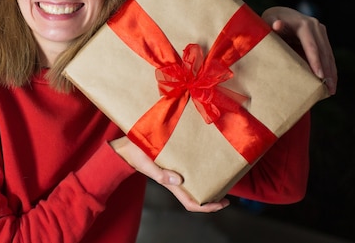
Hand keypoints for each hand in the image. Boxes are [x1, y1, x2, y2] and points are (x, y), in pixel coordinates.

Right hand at [109, 136, 229, 212]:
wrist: (125, 146)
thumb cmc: (135, 155)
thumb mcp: (146, 164)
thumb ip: (160, 174)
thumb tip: (179, 180)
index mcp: (170, 183)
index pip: (191, 203)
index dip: (207, 207)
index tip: (222, 203)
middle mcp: (175, 179)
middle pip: (197, 194)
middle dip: (213, 196)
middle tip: (228, 189)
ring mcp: (175, 171)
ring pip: (195, 182)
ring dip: (208, 181)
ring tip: (221, 175)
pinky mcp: (174, 161)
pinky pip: (190, 169)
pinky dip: (200, 168)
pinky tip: (206, 161)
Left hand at [261, 6, 336, 94]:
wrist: (279, 14)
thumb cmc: (271, 21)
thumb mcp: (269, 21)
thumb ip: (272, 24)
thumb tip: (277, 25)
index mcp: (304, 24)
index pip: (311, 46)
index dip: (316, 61)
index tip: (319, 76)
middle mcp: (316, 27)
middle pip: (323, 52)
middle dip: (327, 71)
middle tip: (328, 89)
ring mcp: (321, 32)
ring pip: (329, 55)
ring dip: (331, 73)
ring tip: (331, 90)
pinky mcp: (322, 38)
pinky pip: (328, 55)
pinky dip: (330, 68)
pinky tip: (331, 82)